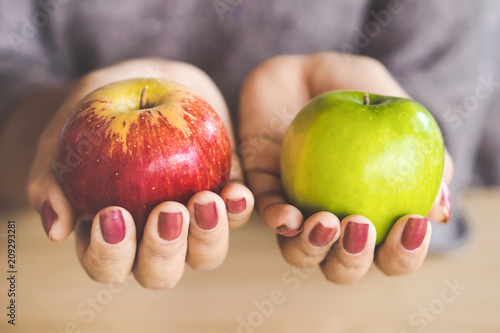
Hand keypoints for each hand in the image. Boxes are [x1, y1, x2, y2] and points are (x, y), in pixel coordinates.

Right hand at [27, 58, 253, 288]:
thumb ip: (52, 175)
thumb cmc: (101, 108)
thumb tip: (55, 229)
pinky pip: (238, 216)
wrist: (150, 81)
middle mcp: (153, 238)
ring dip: (208, 236)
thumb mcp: (70, 128)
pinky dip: (240, 209)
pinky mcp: (225, 200)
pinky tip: (237, 192)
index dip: (110, 253)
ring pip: (204, 254)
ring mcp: (193, 223)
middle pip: (159, 272)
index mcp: (111, 234)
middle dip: (163, 251)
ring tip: (205, 199)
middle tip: (167, 211)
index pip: (106, 263)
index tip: (113, 214)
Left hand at [239, 52, 452, 283]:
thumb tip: (441, 208)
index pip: (391, 252)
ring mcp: (295, 208)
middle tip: (362, 226)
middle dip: (354, 261)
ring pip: (299, 253)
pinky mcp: (262, 190)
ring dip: (313, 248)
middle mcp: (332, 220)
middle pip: (342, 266)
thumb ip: (426, 153)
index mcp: (369, 212)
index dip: (405, 252)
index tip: (412, 222)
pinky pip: (264, 214)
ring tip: (328, 221)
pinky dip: (277, 220)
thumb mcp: (398, 112)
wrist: (302, 69)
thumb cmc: (355, 91)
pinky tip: (289, 217)